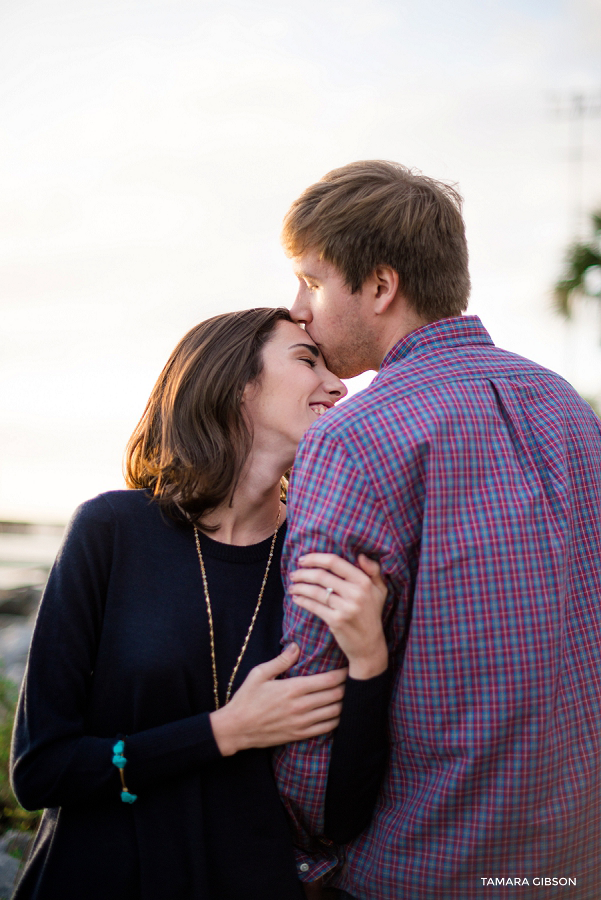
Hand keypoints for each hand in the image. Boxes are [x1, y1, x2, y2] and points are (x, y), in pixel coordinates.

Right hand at [210, 643, 346, 755]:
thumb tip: (296, 646)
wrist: (237, 728)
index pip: (328, 680)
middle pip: (336, 696)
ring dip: (345, 704)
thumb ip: (281, 660)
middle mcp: (301, 706)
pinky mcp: (300, 735)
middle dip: (347, 687)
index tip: (349, 667)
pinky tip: (339, 714)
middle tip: (354, 679)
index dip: (342, 674)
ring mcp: (302, 723)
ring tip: (349, 695)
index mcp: (293, 688)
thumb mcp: (259, 674)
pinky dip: (337, 721)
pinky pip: (326, 729)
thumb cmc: (246, 698)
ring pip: (335, 713)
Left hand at [290, 553, 387, 678]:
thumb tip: (361, 555)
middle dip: (303, 573)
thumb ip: (373, 571)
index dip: (316, 558)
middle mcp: (356, 593)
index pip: (335, 562)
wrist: (370, 646)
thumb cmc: (372, 615)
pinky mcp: (336, 621)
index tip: (302, 559)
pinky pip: (314, 606)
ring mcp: (346, 608)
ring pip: (315, 591)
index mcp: (364, 581)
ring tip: (292, 586)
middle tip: (293, 574)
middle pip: (322, 576)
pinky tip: (296, 598)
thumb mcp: (380, 591)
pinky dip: (302, 601)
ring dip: (300, 586)